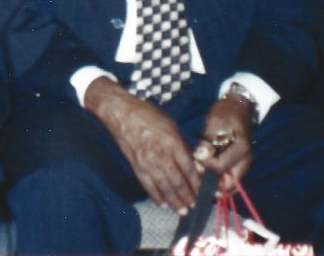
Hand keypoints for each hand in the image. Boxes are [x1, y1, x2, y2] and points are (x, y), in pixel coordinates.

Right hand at [85, 77, 199, 213]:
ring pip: (163, 186)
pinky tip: (163, 203)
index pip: (188, 168)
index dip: (196, 182)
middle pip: (177, 181)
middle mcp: (161, 154)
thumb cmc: (148, 115)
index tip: (202, 191)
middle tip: (194, 205)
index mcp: (172, 142)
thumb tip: (192, 163)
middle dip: (187, 196)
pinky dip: (156, 196)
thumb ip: (182, 145)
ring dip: (174, 201)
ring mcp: (147, 162)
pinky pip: (148, 185)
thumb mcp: (171, 125)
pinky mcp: (136, 166)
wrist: (122, 114)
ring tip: (182, 210)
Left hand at [191, 98, 252, 191]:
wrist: (237, 107)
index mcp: (241, 148)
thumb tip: (199, 157)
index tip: (196, 157)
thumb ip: (207, 140)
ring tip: (199, 174)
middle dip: (211, 183)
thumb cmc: (225, 112)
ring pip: (229, 185)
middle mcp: (245, 160)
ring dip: (214, 183)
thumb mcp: (214, 122)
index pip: (221, 167)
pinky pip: (227, 178)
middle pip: (229, 184)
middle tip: (196, 175)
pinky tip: (205, 171)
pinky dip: (216, 178)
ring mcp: (242, 164)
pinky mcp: (237, 164)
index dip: (206, 165)